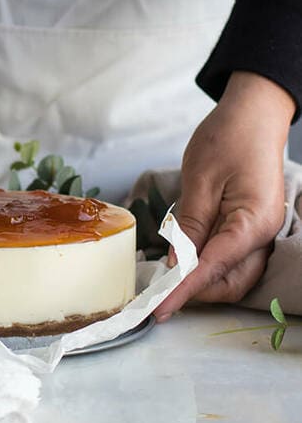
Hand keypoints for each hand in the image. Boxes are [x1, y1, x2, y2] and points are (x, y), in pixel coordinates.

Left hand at [155, 71, 293, 320]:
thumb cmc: (228, 138)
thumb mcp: (200, 179)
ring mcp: (262, 232)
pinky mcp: (252, 227)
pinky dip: (208, 265)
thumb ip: (190, 225)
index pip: (214, 268)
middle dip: (195, 291)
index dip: (185, 290)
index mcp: (253, 222)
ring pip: (234, 275)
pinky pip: (233, 258)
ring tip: (167, 276)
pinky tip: (184, 257)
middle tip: (157, 291)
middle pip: (231, 282)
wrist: (255, 114)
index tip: (159, 309)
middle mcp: (265, 234)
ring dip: (202, 281)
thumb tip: (176, 264)